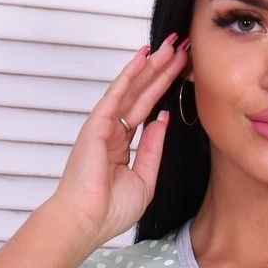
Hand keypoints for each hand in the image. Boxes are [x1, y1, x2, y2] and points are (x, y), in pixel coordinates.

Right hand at [49, 32, 189, 248]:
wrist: (87, 221)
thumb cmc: (110, 210)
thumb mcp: (144, 179)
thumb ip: (152, 149)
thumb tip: (161, 120)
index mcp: (121, 146)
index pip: (146, 110)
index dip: (163, 89)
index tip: (181, 72)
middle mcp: (111, 132)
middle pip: (141, 94)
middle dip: (161, 71)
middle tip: (180, 48)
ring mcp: (103, 127)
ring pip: (132, 90)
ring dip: (150, 67)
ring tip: (169, 46)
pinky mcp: (96, 125)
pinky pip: (116, 95)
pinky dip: (129, 75)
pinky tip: (142, 57)